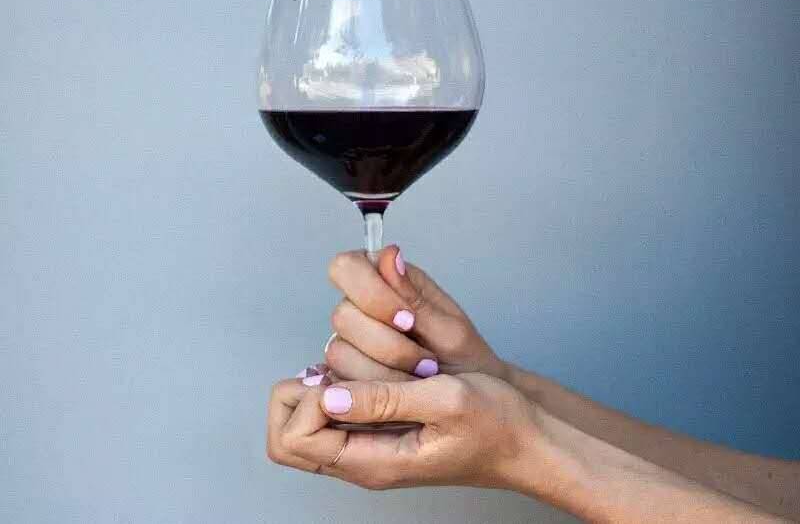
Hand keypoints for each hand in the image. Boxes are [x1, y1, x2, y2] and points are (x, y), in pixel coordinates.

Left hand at [266, 372, 545, 491]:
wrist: (527, 441)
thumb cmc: (496, 424)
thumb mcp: (446, 401)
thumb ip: (386, 400)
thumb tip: (327, 395)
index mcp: (373, 461)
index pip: (294, 439)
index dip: (308, 399)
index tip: (346, 378)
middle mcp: (361, 459)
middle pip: (286, 435)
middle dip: (298, 394)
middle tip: (338, 372)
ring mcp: (368, 445)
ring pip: (305, 420)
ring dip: (321, 384)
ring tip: (363, 367)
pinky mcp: (378, 430)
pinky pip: (334, 410)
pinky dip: (340, 383)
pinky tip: (374, 366)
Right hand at [324, 247, 508, 382]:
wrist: (472, 405)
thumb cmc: (464, 360)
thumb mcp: (449, 329)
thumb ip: (415, 296)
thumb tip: (390, 254)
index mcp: (386, 279)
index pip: (347, 267)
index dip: (370, 293)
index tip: (408, 321)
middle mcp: (361, 307)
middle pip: (342, 315)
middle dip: (386, 344)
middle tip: (427, 361)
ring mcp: (350, 343)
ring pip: (339, 352)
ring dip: (385, 370)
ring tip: (421, 377)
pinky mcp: (346, 376)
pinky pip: (343, 383)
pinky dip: (378, 391)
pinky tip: (405, 391)